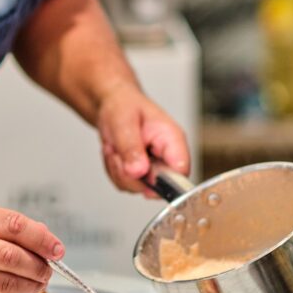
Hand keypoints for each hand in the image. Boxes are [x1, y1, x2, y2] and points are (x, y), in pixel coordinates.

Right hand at [0, 205, 64, 292]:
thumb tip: (47, 239)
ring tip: (39, 282)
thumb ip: (11, 226)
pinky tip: (22, 292)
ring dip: (32, 285)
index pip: (13, 226)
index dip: (41, 239)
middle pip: (12, 257)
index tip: (57, 249)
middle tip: (48, 269)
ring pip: (7, 284)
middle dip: (39, 266)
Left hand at [97, 81, 189, 195]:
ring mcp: (154, 167)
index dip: (162, 180)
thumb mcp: (124, 122)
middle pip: (157, 185)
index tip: (139, 173)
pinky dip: (113, 171)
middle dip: (129, 173)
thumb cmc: (123, 105)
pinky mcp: (141, 174)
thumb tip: (139, 172)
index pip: (181, 172)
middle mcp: (167, 156)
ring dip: (118, 171)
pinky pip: (126, 185)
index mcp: (172, 139)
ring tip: (115, 149)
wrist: (111, 104)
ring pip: (137, 187)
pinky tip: (114, 154)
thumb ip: (132, 148)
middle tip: (117, 153)